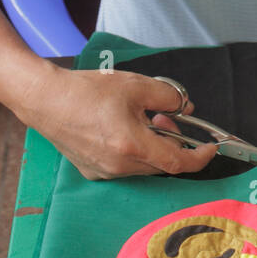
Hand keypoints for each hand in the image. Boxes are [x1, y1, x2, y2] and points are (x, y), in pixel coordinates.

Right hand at [16, 67, 217, 179]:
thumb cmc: (87, 91)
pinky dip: (135, 151)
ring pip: (144, 165)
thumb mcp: (137, 85)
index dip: (199, 157)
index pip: (178, 162)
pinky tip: (126, 128)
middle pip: (161, 164)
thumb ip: (168, 97)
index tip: (211, 148)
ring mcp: (103, 172)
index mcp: (132, 146)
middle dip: (173, 142)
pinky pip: (124, 166)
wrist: (45, 99)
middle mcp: (119, 166)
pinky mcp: (92, 171)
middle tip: (167, 116)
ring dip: (153, 146)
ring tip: (145, 118)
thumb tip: (185, 106)